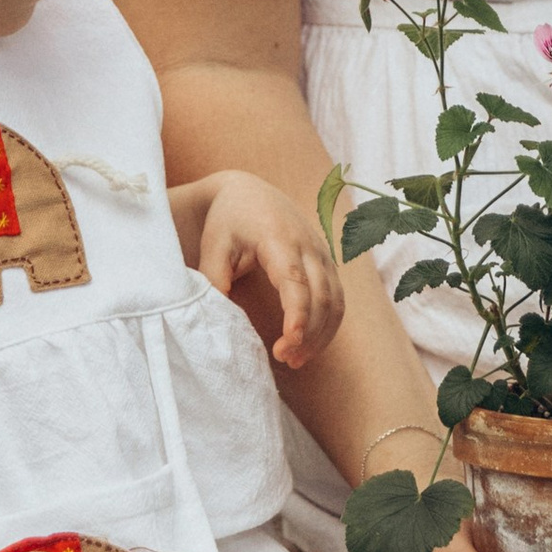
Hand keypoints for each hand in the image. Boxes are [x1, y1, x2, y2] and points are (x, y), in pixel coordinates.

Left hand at [194, 172, 342, 366]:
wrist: (250, 192)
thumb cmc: (229, 219)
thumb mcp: (214, 244)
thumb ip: (214, 278)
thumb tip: (221, 315)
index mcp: (279, 237)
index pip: (295, 280)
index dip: (297, 314)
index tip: (289, 342)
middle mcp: (308, 245)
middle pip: (321, 296)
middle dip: (308, 333)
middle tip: (284, 359)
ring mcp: (322, 254)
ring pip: (335, 301)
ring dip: (320, 335)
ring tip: (295, 359)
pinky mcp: (327, 264)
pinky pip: (337, 300)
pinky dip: (327, 326)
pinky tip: (308, 345)